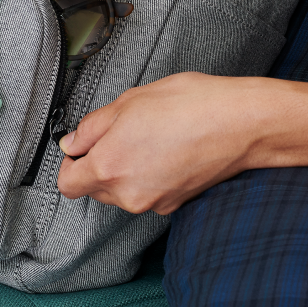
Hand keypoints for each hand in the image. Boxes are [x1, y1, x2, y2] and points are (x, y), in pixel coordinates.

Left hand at [57, 72, 284, 214]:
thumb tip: (71, 142)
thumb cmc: (188, 105)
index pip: (68, 183)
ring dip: (124, 170)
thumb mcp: (127, 102)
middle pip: (94, 189)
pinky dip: (148, 176)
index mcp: (109, 166)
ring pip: (121, 192)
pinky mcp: (174, 204)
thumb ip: (91, 127)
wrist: (240, 123)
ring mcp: (153, 202)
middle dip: (98, 164)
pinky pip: (147, 193)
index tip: (81, 146)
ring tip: (146, 137)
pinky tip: (164, 150)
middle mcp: (128, 193)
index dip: (70, 162)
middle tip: (119, 132)